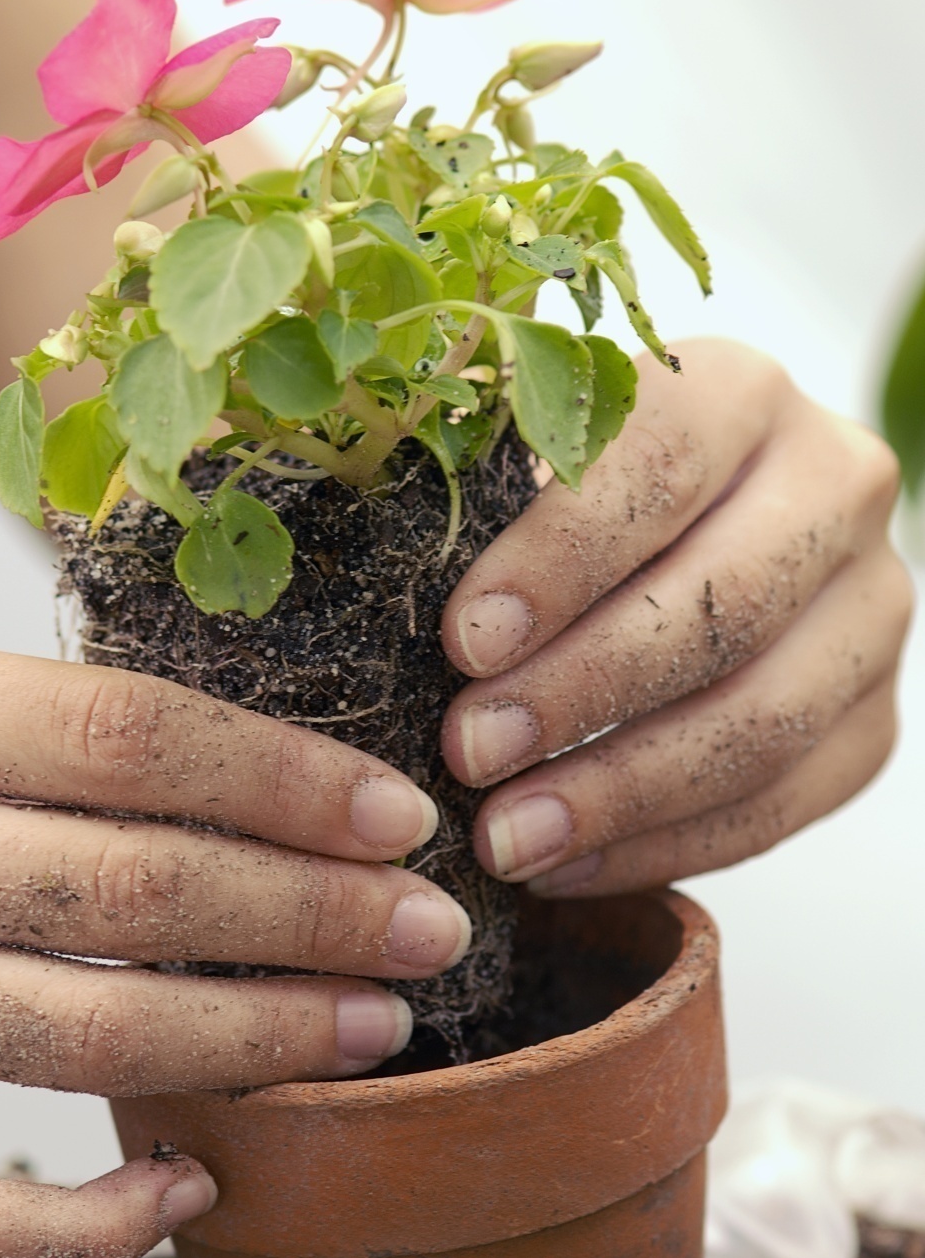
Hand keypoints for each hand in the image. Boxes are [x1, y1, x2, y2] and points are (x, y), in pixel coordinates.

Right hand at [0, 628, 467, 1257]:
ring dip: (258, 1039)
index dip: (283, 779)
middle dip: (313, 913)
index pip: (120, 734)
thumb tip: (251, 766)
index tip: (395, 814)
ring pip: (81, 1038)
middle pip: (129, 887)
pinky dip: (96, 1219)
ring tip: (372, 1027)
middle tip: (428, 930)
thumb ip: (17, 718)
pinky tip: (191, 1184)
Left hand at [441, 338, 911, 895]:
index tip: (465, 641)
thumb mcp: (525, 454)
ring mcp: (872, 608)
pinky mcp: (872, 719)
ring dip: (619, 793)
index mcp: (743, 393)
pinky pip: (781, 807)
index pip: (660, 468)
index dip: (561, 562)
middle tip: (468, 753)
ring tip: (506, 837)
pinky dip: (664, 847)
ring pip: (762, 721)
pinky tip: (564, 864)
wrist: (685, 542)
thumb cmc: (569, 498)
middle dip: (581, 694)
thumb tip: (385, 573)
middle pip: (722, 606)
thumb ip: (480, 489)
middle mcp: (835, 486)